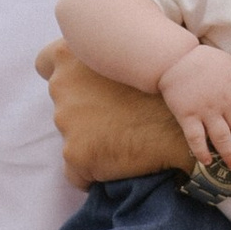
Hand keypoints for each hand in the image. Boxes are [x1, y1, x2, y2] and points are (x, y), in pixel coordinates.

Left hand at [36, 42, 198, 190]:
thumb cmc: (165, 90)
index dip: (61, 75)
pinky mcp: (75, 153)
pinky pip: (76, 172)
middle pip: (62, 103)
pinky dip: (92, 172)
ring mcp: (66, 121)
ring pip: (72, 137)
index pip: (45, 63)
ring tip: (123, 140)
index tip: (79, 86)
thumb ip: (105, 61)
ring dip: (91, 140)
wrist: (185, 124)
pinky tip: (118, 165)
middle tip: (116, 117)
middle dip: (83, 111)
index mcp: (71, 56)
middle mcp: (62, 86)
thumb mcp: (130, 62)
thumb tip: (102, 61)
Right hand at [156, 45, 230, 173]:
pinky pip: (196, 138)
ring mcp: (206, 111)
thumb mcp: (229, 59)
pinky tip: (207, 161)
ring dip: (230, 153)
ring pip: (222, 137)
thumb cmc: (202, 59)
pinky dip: (202, 151)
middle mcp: (225, 103)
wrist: (174, 59)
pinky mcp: (188, 116)